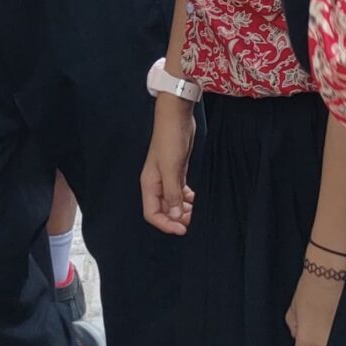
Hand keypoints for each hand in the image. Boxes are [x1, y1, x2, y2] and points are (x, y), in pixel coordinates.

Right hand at [140, 95, 196, 234]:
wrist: (176, 116)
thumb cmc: (170, 139)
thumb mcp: (172, 168)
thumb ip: (173, 194)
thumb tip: (175, 216)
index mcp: (150, 184)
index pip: (152, 213)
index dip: (166, 224)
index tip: (183, 229)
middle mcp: (156, 183)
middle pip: (163, 210)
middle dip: (177, 218)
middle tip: (193, 220)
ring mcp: (166, 177)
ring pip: (173, 202)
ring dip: (183, 210)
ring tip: (196, 211)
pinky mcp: (177, 171)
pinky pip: (179, 192)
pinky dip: (187, 199)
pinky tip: (195, 200)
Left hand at [284, 256, 345, 345]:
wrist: (331, 273)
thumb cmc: (310, 289)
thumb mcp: (294, 309)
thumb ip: (294, 329)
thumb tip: (298, 337)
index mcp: (307, 342)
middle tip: (316, 322)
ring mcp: (340, 340)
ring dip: (326, 337)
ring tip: (326, 314)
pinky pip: (342, 338)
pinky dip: (338, 330)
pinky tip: (334, 314)